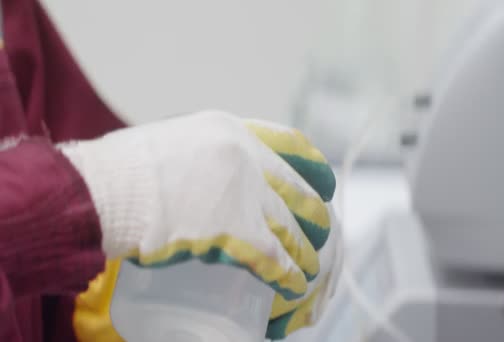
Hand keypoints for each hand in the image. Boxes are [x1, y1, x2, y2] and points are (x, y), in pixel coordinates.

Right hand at [62, 110, 340, 338]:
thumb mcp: (175, 143)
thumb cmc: (124, 171)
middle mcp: (244, 157)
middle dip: (313, 217)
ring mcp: (243, 193)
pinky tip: (291, 284)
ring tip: (308, 269)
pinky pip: (274, 257)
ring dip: (304, 252)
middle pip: (297, 191)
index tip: (326, 182)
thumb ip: (208, 157)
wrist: (99, 190)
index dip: (313, 167)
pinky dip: (287, 273)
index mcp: (230, 130)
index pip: (291, 143)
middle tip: (320, 232)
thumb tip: (222, 180)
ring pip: (290, 228)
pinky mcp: (235, 231)